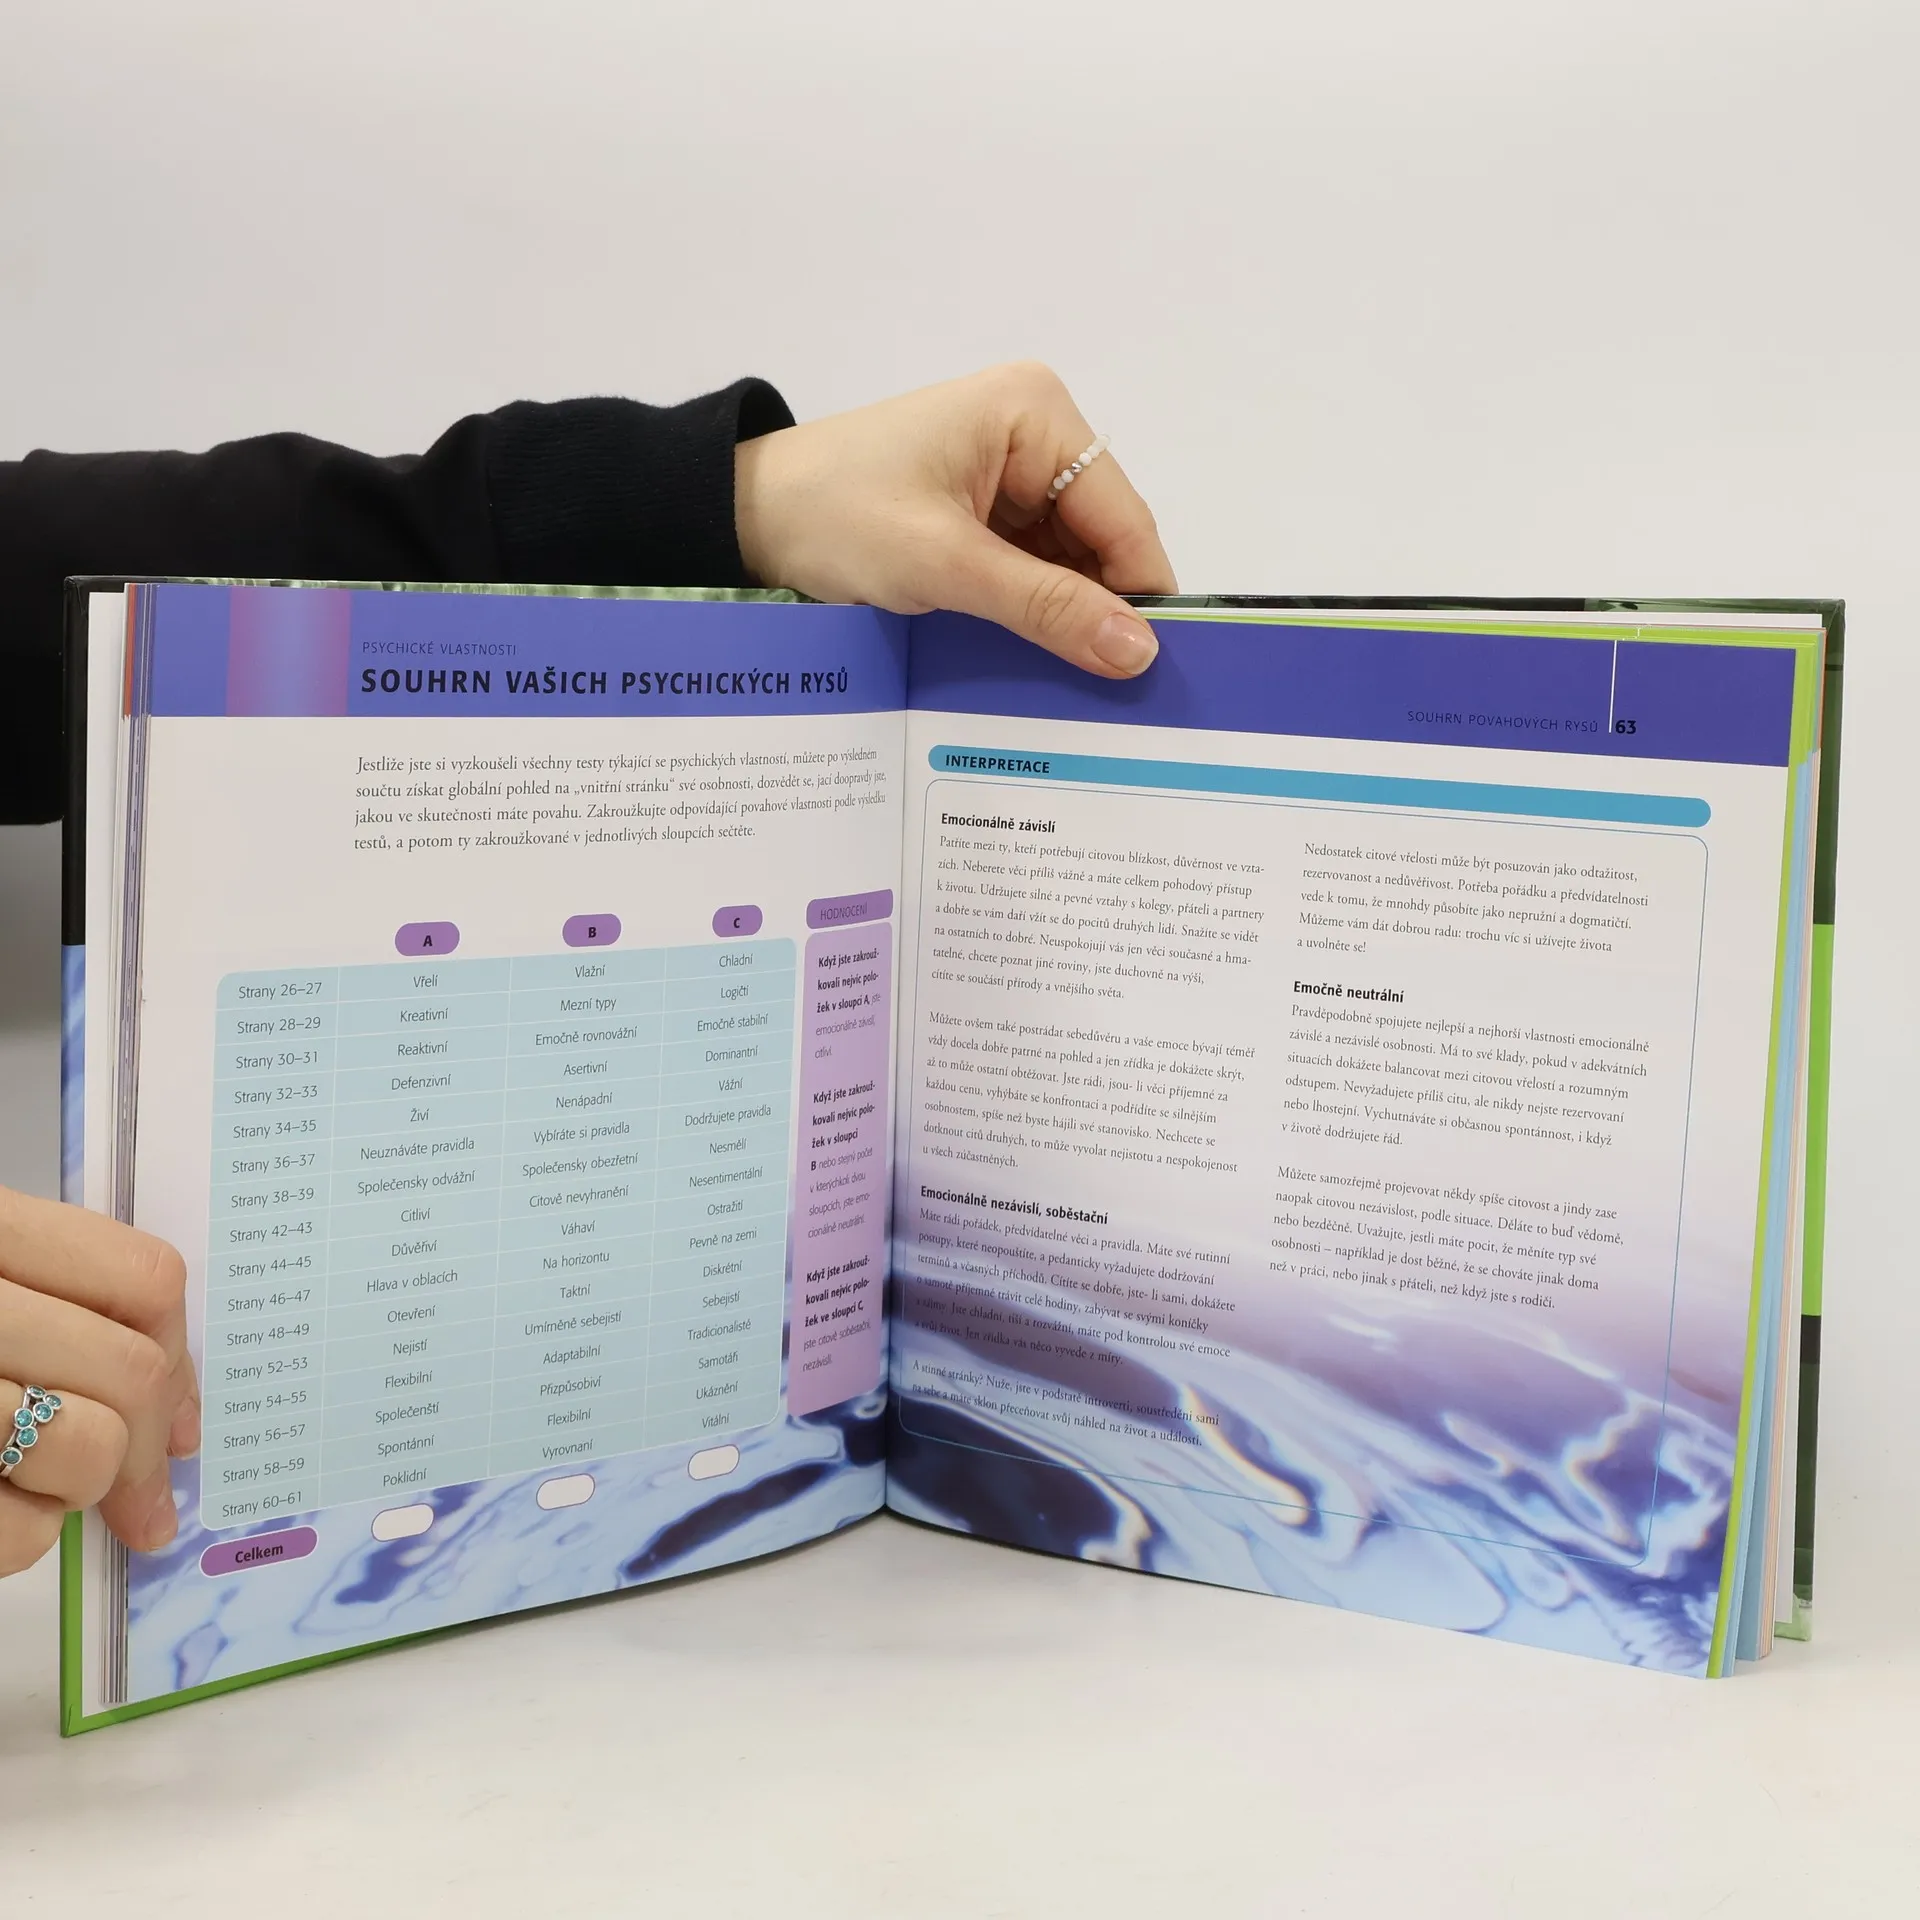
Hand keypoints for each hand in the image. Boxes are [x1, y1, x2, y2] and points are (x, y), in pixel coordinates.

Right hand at [0, 1186, 198, 1575]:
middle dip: (144, 1449)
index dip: (179, 1358)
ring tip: (26, 1483)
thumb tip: (176, 1425)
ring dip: (77, 1490)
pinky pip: (17, 1531)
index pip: (143, 1282)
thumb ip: (62, 1317)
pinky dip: (17, 1536)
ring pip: (85, 1451)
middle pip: (130, 1376)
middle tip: (134, 1492)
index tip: (180, 1423)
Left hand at [735, 362, 1176, 678]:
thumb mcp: (945, 565)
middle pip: (1102, 539)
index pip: (1122, 516)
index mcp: (1035, 413)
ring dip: (1066, 617)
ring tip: (1071, 685)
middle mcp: (1034, 432)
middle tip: (1111, 695)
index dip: (1140, 594)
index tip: (1151, 673)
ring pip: (1070, 562)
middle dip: (1101, 608)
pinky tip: (1033, 657)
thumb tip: (1138, 651)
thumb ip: (1045, 607)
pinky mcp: (982, 509)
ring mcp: (1008, 472)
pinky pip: (1033, 568)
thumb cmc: (833, 517)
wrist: (744, 518)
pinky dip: (1034, 611)